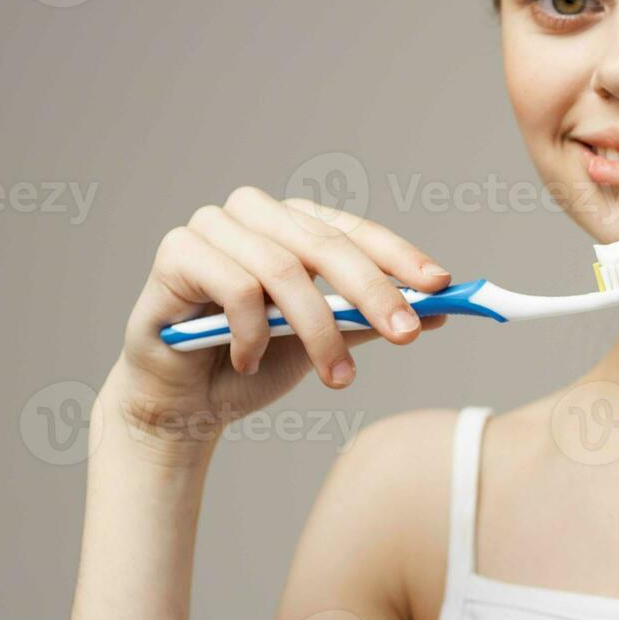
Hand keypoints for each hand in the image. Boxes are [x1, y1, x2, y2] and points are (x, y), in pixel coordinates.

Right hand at [103, 186, 451, 454]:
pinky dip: (253, 333)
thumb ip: (368, 320)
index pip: (356, 230)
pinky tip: (248, 362)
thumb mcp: (323, 341)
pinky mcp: (177, 252)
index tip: (441, 286)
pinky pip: (235, 286)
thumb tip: (441, 312)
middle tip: (406, 335)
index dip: (400, 256)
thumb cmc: (253, 364)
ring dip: (319, 330)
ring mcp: (212, 227)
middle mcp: (255, 214)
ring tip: (336, 377)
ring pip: (284, 270)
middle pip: (326, 245)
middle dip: (373, 293)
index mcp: (293, 224)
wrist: (184, 404)